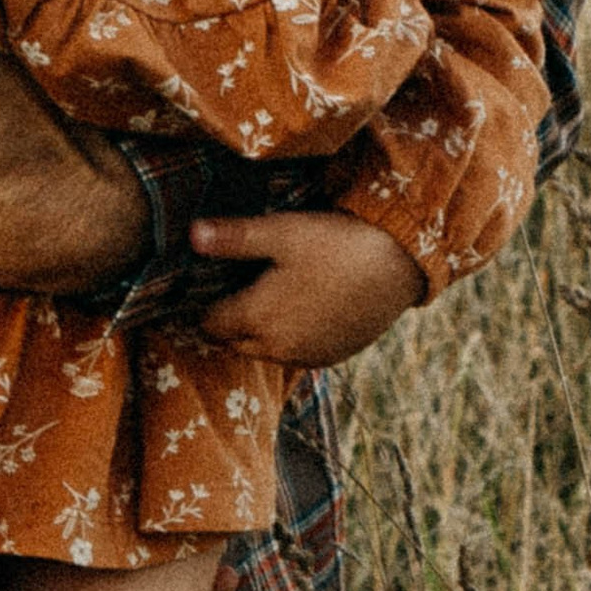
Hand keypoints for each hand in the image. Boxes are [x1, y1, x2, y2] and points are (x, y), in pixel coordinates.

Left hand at [189, 209, 426, 365]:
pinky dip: (291, 339)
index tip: (213, 283)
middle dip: (230, 321)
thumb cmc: (336, 243)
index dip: (206, 303)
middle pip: (233, 342)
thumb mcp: (282, 232)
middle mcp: (276, 348)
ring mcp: (306, 357)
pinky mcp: (332, 358)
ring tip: (272, 297)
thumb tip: (190, 235)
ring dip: (260, 333)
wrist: (400, 264)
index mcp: (256, 318)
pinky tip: (304, 310)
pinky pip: (296, 355)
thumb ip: (233, 238)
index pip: (209, 323)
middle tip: (239, 288)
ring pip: (264, 352)